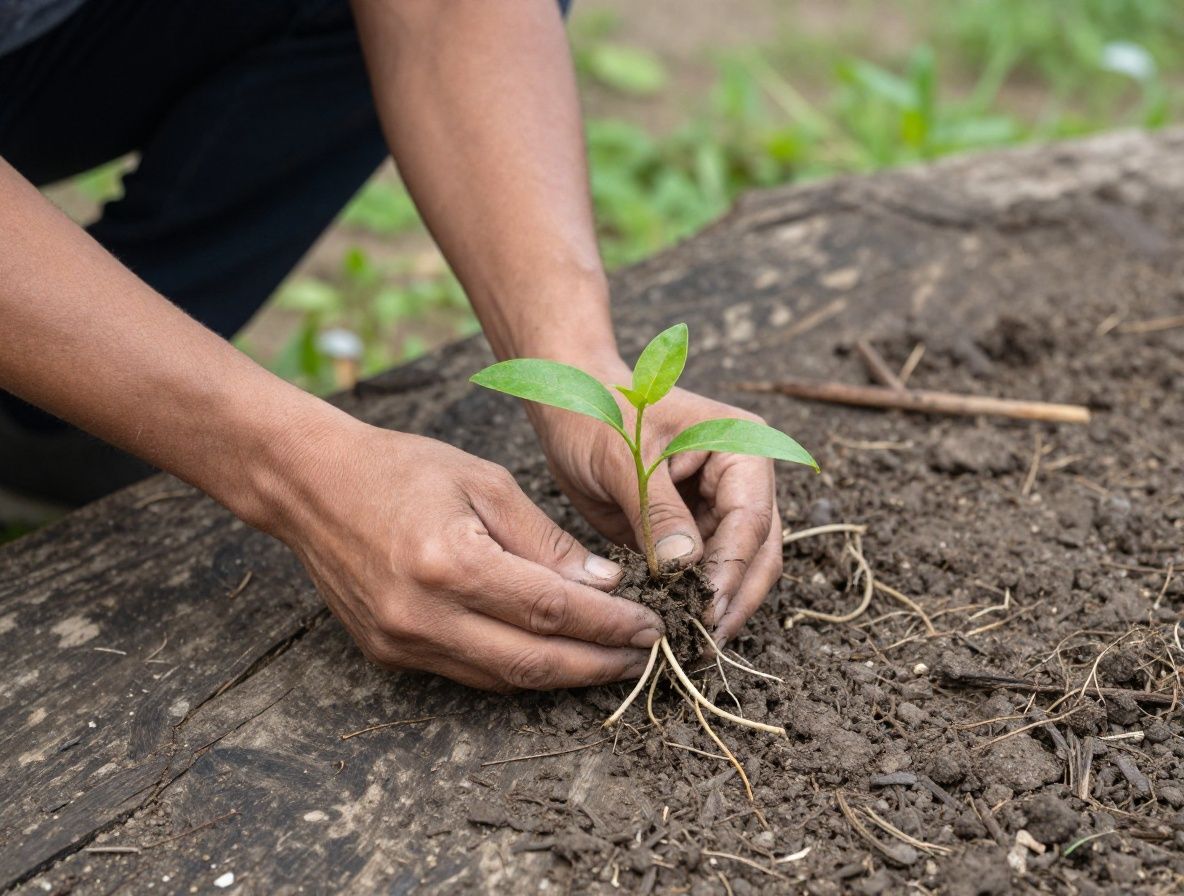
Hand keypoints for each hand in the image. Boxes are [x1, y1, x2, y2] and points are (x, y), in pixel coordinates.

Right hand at [263, 415, 661, 690]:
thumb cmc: (402, 469)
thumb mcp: (485, 483)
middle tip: (643, 658)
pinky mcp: (388, 653)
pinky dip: (517, 670)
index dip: (608, 625)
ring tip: (609, 662)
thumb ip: (546, 539)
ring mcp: (401, 641)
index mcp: (451, 563)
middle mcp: (423, 614)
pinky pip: (468, 674)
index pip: (552, 610)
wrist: (312, 484)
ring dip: (562, 675)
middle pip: (532, 661)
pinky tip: (552, 657)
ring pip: (502, 679)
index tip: (650, 626)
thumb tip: (604, 585)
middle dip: (597, 665)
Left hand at [532, 358, 781, 643]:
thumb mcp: (625, 459)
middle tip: (704, 643)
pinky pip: (701, 573)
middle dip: (734, 598)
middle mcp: (741, 481)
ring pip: (736, 570)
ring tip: (690, 645)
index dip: (732, 569)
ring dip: (716, 606)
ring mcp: (718, 508)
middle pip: (758, 552)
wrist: (570, 406)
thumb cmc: (598, 414)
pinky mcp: (691, 532)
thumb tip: (687, 571)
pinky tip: (672, 627)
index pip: (750, 520)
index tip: (707, 610)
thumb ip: (659, 513)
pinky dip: (690, 600)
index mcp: (741, 449)